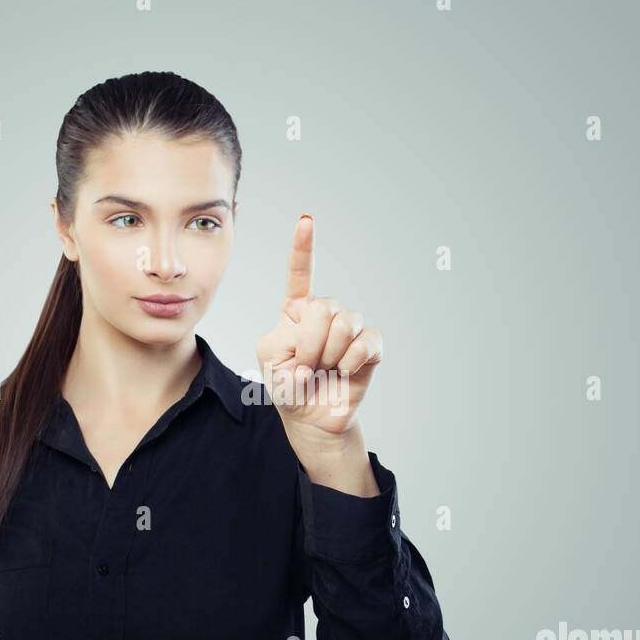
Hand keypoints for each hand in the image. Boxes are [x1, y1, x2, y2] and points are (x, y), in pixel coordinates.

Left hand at [255, 215, 382, 443]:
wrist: (311, 419)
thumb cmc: (288, 386)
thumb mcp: (269, 359)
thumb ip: (286, 340)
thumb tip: (321, 340)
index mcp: (296, 310)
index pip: (301, 273)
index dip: (304, 247)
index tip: (307, 221)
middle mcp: (325, 313)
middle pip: (323, 306)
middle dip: (310, 344)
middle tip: (305, 366)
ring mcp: (350, 328)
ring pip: (344, 322)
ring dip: (328, 354)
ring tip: (323, 371)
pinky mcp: (370, 347)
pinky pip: (366, 341)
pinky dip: (351, 360)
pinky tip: (344, 372)